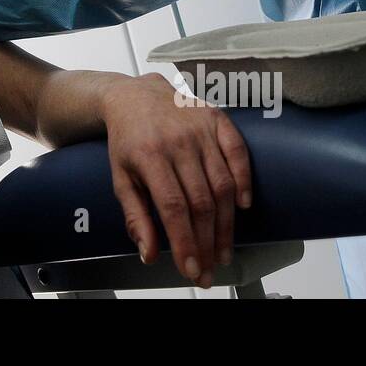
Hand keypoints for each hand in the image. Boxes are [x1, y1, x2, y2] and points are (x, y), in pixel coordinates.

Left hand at [100, 74, 252, 288]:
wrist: (134, 96)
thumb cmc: (127, 140)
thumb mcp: (121, 178)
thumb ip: (135, 216)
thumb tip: (149, 254)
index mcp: (149, 156)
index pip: (173, 208)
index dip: (185, 242)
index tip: (192, 270)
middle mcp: (177, 141)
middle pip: (201, 201)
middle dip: (208, 242)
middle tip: (210, 269)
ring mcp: (199, 128)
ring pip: (222, 184)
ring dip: (227, 224)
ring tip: (224, 251)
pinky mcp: (216, 118)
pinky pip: (237, 151)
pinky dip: (244, 179)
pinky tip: (243, 206)